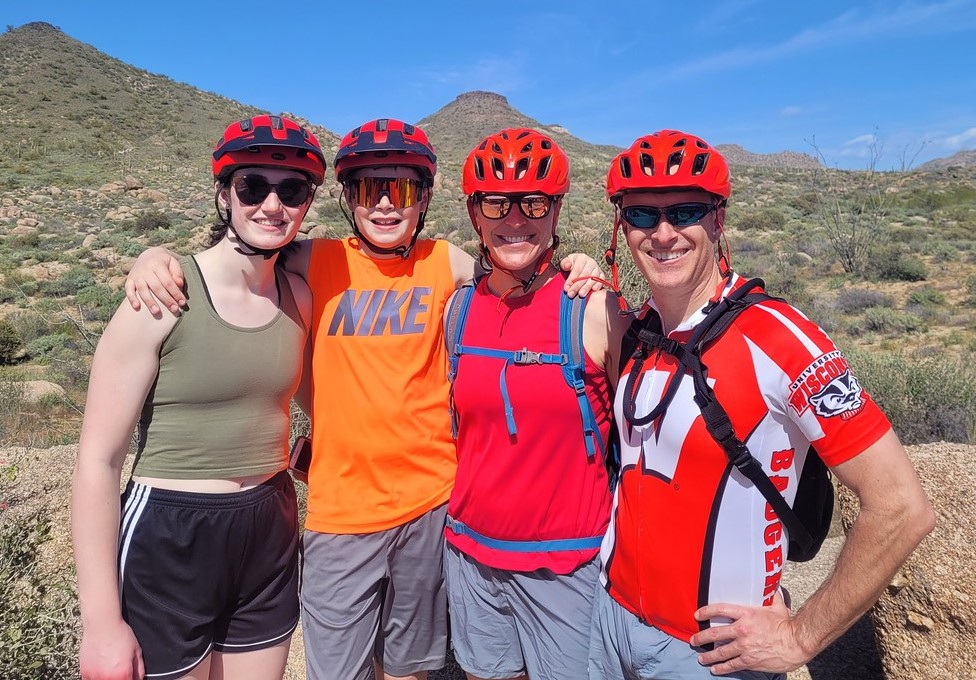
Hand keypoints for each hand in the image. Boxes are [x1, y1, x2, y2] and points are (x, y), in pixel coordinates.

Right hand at [79, 620, 144, 679]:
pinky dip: (96, 677)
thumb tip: (139, 679)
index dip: (130, 679)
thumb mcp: (137, 651)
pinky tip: (101, 669)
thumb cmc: (120, 635)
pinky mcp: (84, 673)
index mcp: (123, 674)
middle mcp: (108, 678)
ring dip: (108, 678)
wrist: (102, 625)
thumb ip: (139, 670)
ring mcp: (94, 677)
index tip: (129, 676)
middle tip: (119, 669)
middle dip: (119, 678)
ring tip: (110, 668)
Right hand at [124, 247, 185, 316]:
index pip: (168, 281)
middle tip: (175, 309)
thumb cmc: (165, 263)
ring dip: (149, 302)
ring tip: (157, 312)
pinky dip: (131, 298)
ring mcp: (136, 275)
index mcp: (158, 264)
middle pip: (156, 287)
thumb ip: (177, 273)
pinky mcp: (129, 279)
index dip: (176, 293)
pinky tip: (137, 307)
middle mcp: (145, 269)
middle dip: (166, 299)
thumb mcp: (173, 263)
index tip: (182, 303)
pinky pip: (128, 289)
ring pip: (142, 290)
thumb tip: (179, 284)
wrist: (148, 254)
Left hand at [559, 253, 607, 297]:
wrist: (580, 267)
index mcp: (581, 258)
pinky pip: (601, 279)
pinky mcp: (602, 275)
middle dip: (577, 285)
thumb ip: (564, 264)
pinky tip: (594, 290)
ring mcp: (597, 268)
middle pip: (585, 275)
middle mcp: (591, 262)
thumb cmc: (571, 266)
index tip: (566, 288)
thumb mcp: (566, 263)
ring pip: (593, 278)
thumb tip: (567, 266)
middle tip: (571, 294)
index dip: (571, 279)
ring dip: (587, 287)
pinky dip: (598, 284)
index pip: (577, 269)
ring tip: (581, 294)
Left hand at [689, 591, 807, 673]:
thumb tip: (771, 585)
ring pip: (720, 652)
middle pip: (715, 633)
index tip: (697, 615)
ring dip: (708, 655)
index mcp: (746, 614)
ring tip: (701, 658)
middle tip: (693, 640)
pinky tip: (715, 669)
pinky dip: (722, 668)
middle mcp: (742, 630)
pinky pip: (732, 665)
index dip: (706, 611)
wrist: (797, 643)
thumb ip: (770, 596)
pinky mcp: (750, 660)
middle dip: (701, 637)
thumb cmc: (787, 624)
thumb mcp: (777, 606)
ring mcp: (745, 647)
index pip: (720, 609)